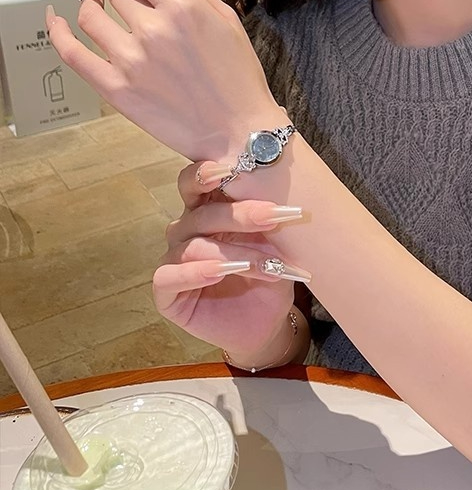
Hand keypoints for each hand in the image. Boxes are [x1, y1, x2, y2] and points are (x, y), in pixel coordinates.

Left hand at [46, 0, 284, 162]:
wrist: (238, 130)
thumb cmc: (236, 72)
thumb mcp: (222, 15)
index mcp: (182, 6)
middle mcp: (154, 29)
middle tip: (142, 7)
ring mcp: (131, 60)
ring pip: (90, 15)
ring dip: (95, 7)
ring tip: (108, 14)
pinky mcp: (116, 89)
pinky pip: (71, 52)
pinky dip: (57, 32)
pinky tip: (56, 20)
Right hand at [153, 160, 309, 357]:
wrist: (269, 321)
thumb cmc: (271, 274)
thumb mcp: (277, 242)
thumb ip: (270, 217)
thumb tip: (286, 191)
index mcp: (207, 210)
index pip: (196, 182)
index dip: (205, 173)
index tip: (230, 168)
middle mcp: (186, 231)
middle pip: (201, 214)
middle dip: (239, 214)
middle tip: (273, 216)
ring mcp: (174, 261)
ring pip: (193, 246)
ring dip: (232, 253)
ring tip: (265, 265)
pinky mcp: (166, 294)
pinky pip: (169, 277)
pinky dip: (194, 272)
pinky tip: (218, 272)